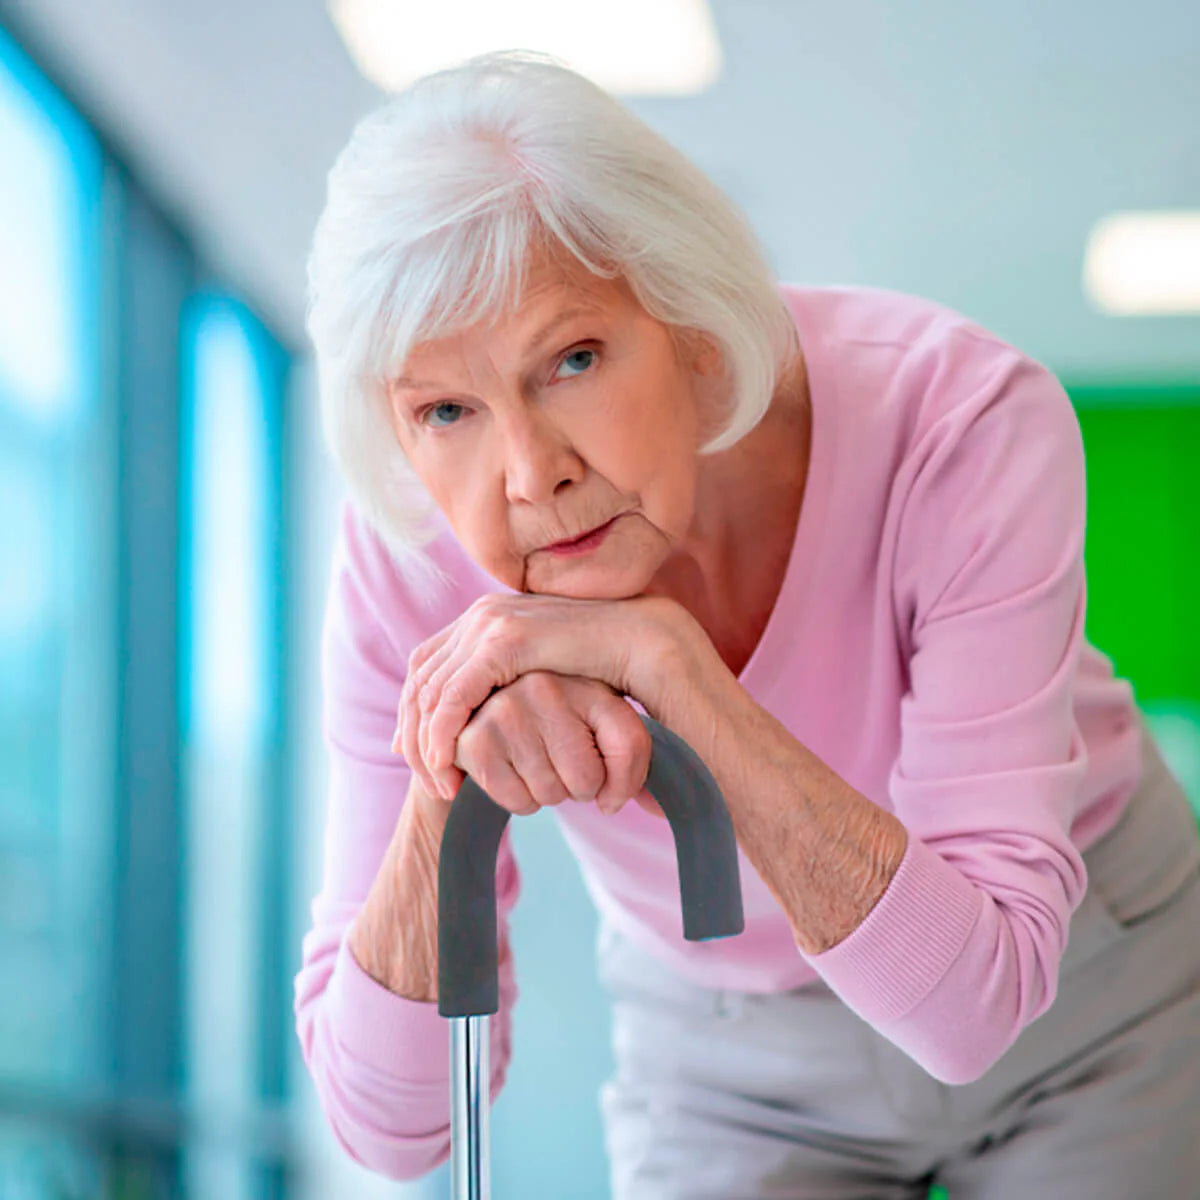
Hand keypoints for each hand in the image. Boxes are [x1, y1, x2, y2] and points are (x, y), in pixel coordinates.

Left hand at [392, 592, 681, 800]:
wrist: (646, 641)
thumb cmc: (606, 664)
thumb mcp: (548, 674)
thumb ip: (516, 685)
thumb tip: (491, 714)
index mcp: (487, 615)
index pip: (427, 664)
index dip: (414, 709)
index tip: (414, 751)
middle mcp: (481, 614)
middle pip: (420, 679)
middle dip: (413, 732)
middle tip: (426, 777)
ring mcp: (490, 623)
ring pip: (430, 692)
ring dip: (426, 743)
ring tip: (440, 785)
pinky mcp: (504, 642)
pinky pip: (454, 696)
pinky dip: (442, 735)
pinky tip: (446, 767)